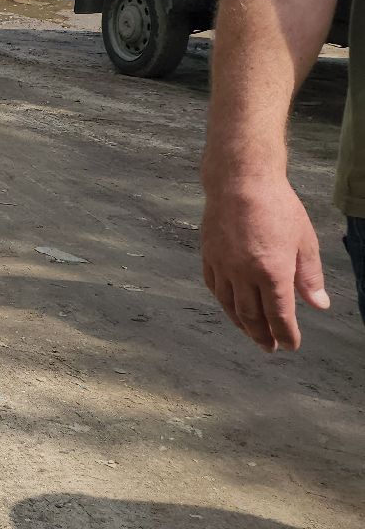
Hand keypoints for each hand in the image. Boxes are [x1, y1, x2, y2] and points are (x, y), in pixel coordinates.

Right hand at [200, 174, 330, 350]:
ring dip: (242, 324)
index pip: (279, 315)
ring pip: (230, 305)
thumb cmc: (277, 207)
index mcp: (272, 271)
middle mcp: (244, 273)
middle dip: (263, 335)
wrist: (240, 182)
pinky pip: (214, 287)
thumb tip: (318, 304)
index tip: (290, 345)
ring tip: (251, 334)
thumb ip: (309, 276)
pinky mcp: (209, 255)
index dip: (285, 334)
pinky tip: (230, 307)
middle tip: (269, 347)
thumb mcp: (304, 241)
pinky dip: (223, 302)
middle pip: (252, 315)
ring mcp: (223, 265)